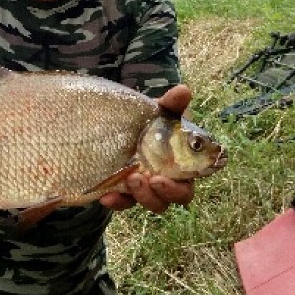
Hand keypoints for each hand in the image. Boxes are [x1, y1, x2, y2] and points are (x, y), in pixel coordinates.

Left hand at [99, 84, 195, 213]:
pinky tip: (106, 196)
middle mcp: (167, 179)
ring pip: (153, 203)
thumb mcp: (156, 111)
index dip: (181, 186)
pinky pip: (124, 203)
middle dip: (165, 192)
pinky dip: (117, 201)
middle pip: (176, 197)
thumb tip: (183, 90)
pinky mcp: (125, 191)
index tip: (164, 177)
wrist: (118, 125)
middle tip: (151, 179)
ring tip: (130, 179)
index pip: (188, 183)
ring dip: (143, 196)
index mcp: (181, 163)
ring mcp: (146, 187)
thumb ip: (170, 104)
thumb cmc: (146, 120)